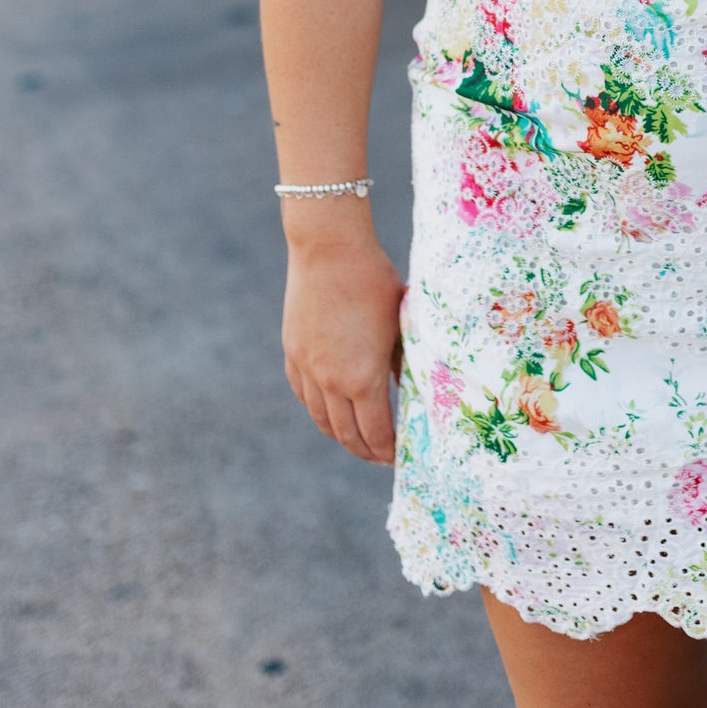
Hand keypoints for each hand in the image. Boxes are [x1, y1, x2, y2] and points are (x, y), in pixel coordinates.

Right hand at [281, 216, 405, 465]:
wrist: (328, 249)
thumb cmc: (374, 282)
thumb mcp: (400, 325)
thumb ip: (404, 364)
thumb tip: (414, 392)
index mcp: (362, 378)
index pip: (376, 432)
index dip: (388, 451)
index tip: (399, 458)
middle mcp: (329, 381)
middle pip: (346, 435)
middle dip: (366, 452)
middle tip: (381, 458)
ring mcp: (306, 369)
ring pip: (322, 420)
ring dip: (341, 437)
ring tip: (357, 442)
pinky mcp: (292, 353)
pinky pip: (303, 396)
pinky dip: (318, 412)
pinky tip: (330, 411)